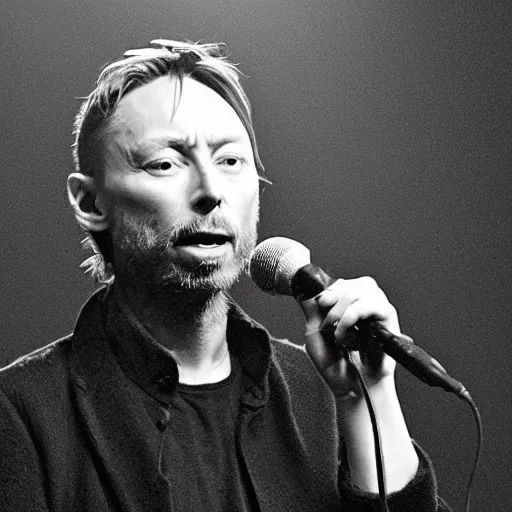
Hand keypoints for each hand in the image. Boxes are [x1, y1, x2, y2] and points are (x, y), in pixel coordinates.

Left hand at [299, 276, 399, 399]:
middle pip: (351, 283)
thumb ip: (311, 309)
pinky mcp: (387, 318)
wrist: (350, 387)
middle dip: (335, 299)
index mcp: (346, 305)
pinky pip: (371, 305)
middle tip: (328, 323)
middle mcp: (362, 304)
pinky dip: (353, 316)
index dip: (330, 289)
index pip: (340, 284)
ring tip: (338, 333)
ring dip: (343, 310)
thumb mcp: (314, 333)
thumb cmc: (334, 364)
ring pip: (363, 289)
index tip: (322, 302)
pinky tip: (346, 333)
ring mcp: (376, 309)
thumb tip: (304, 288)